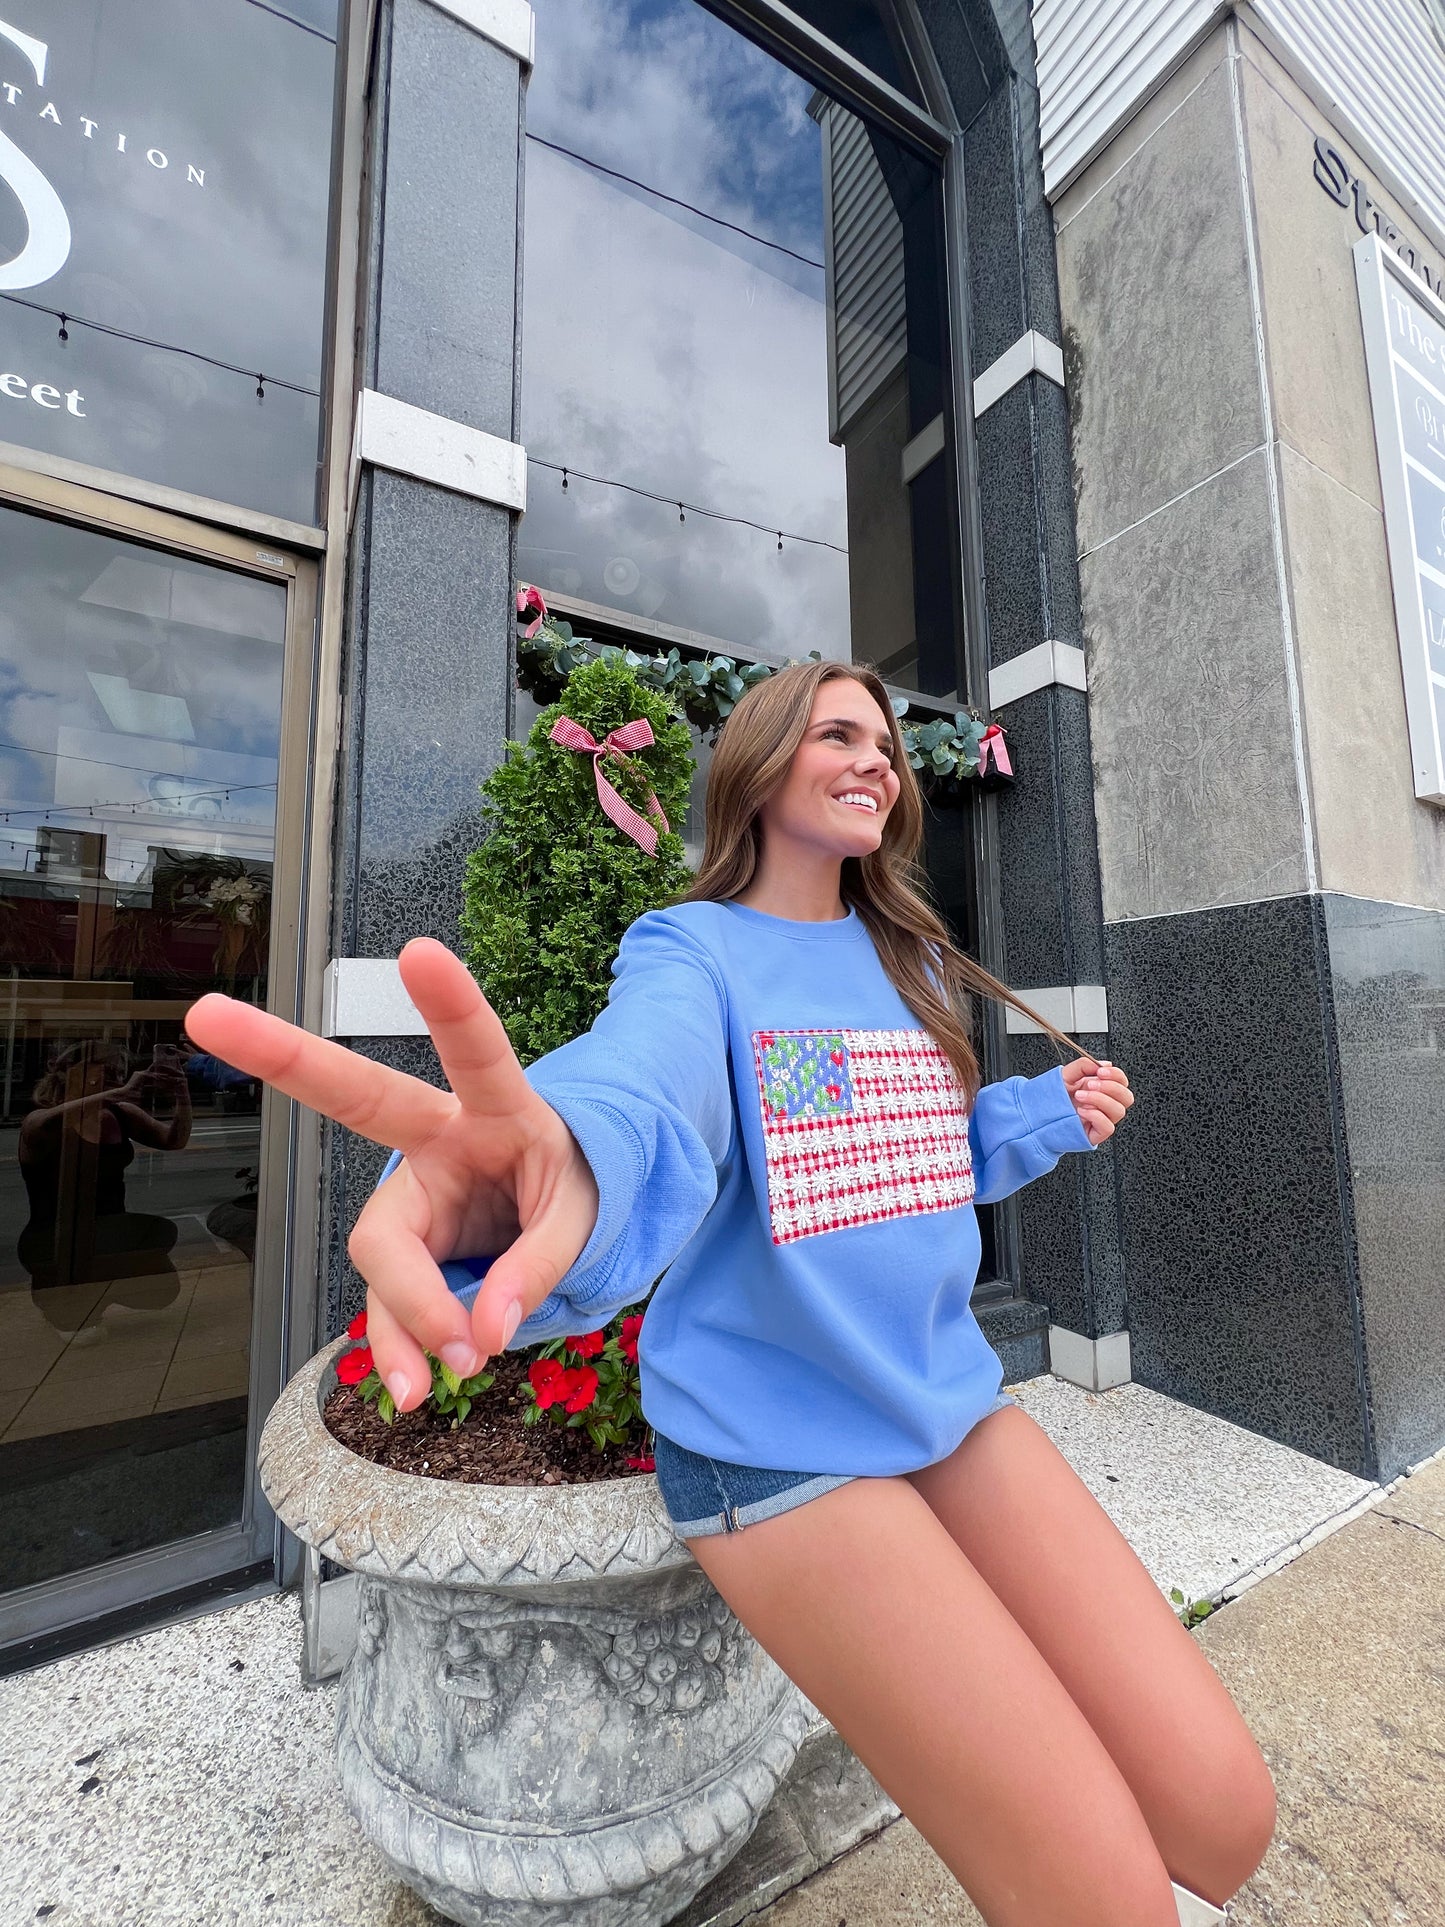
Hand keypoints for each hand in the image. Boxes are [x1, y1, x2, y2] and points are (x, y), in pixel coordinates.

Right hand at [184, 939, 600, 1411]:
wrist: (555, 1217)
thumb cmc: (569, 1188)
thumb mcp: (583, 1218)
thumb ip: (541, 1266)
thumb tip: (480, 1331)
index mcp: (498, 1106)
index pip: (476, 1047)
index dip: (449, 1003)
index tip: (419, 951)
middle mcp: (437, 1137)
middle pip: (355, 1097)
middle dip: (280, 1054)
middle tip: (203, 1014)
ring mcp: (410, 1196)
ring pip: (382, 1254)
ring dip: (407, 1314)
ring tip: (439, 1376)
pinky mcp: (402, 1253)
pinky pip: (388, 1306)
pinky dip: (401, 1348)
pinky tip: (412, 1386)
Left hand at [1059, 1057, 1133, 1146]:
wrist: (1038, 1114)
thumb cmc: (1054, 1097)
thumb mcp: (1066, 1075)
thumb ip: (1084, 1066)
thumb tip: (1104, 1064)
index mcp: (1102, 1090)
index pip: (1122, 1082)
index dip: (1116, 1075)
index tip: (1101, 1071)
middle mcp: (1105, 1105)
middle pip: (1127, 1097)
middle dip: (1110, 1087)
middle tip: (1090, 1084)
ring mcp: (1102, 1120)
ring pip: (1119, 1111)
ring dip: (1100, 1100)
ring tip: (1080, 1096)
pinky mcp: (1096, 1134)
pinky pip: (1108, 1127)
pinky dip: (1096, 1116)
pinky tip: (1081, 1111)